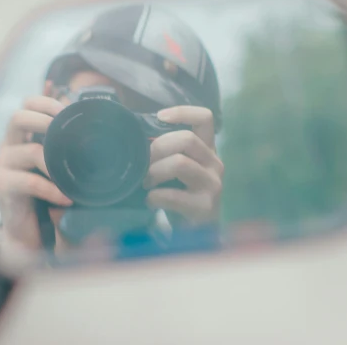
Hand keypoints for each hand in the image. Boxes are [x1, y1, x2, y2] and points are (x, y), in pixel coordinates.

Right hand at [0, 96, 71, 249]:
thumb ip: (65, 147)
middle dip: (45, 121)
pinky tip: (67, 199)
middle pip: (18, 117)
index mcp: (21, 136)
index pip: (26, 105)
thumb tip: (93, 127)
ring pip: (29, 151)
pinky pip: (31, 182)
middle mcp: (8, 146)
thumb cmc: (47, 195)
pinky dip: (53, 190)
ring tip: (73, 176)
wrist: (28, 232)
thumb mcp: (56, 166)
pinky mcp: (4, 186)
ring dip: (55, 162)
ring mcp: (3, 165)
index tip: (66, 112)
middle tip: (67, 136)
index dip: (45, 102)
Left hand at [145, 106, 222, 224]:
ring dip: (154, 171)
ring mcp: (213, 185)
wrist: (196, 233)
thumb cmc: (180, 194)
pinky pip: (173, 195)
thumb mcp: (176, 169)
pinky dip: (155, 196)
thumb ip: (165, 151)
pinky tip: (150, 201)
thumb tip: (131, 135)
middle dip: (157, 147)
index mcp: (208, 149)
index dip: (182, 112)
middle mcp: (215, 163)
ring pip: (180, 163)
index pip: (205, 118)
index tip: (159, 117)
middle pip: (187, 139)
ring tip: (144, 182)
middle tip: (142, 162)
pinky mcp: (205, 207)